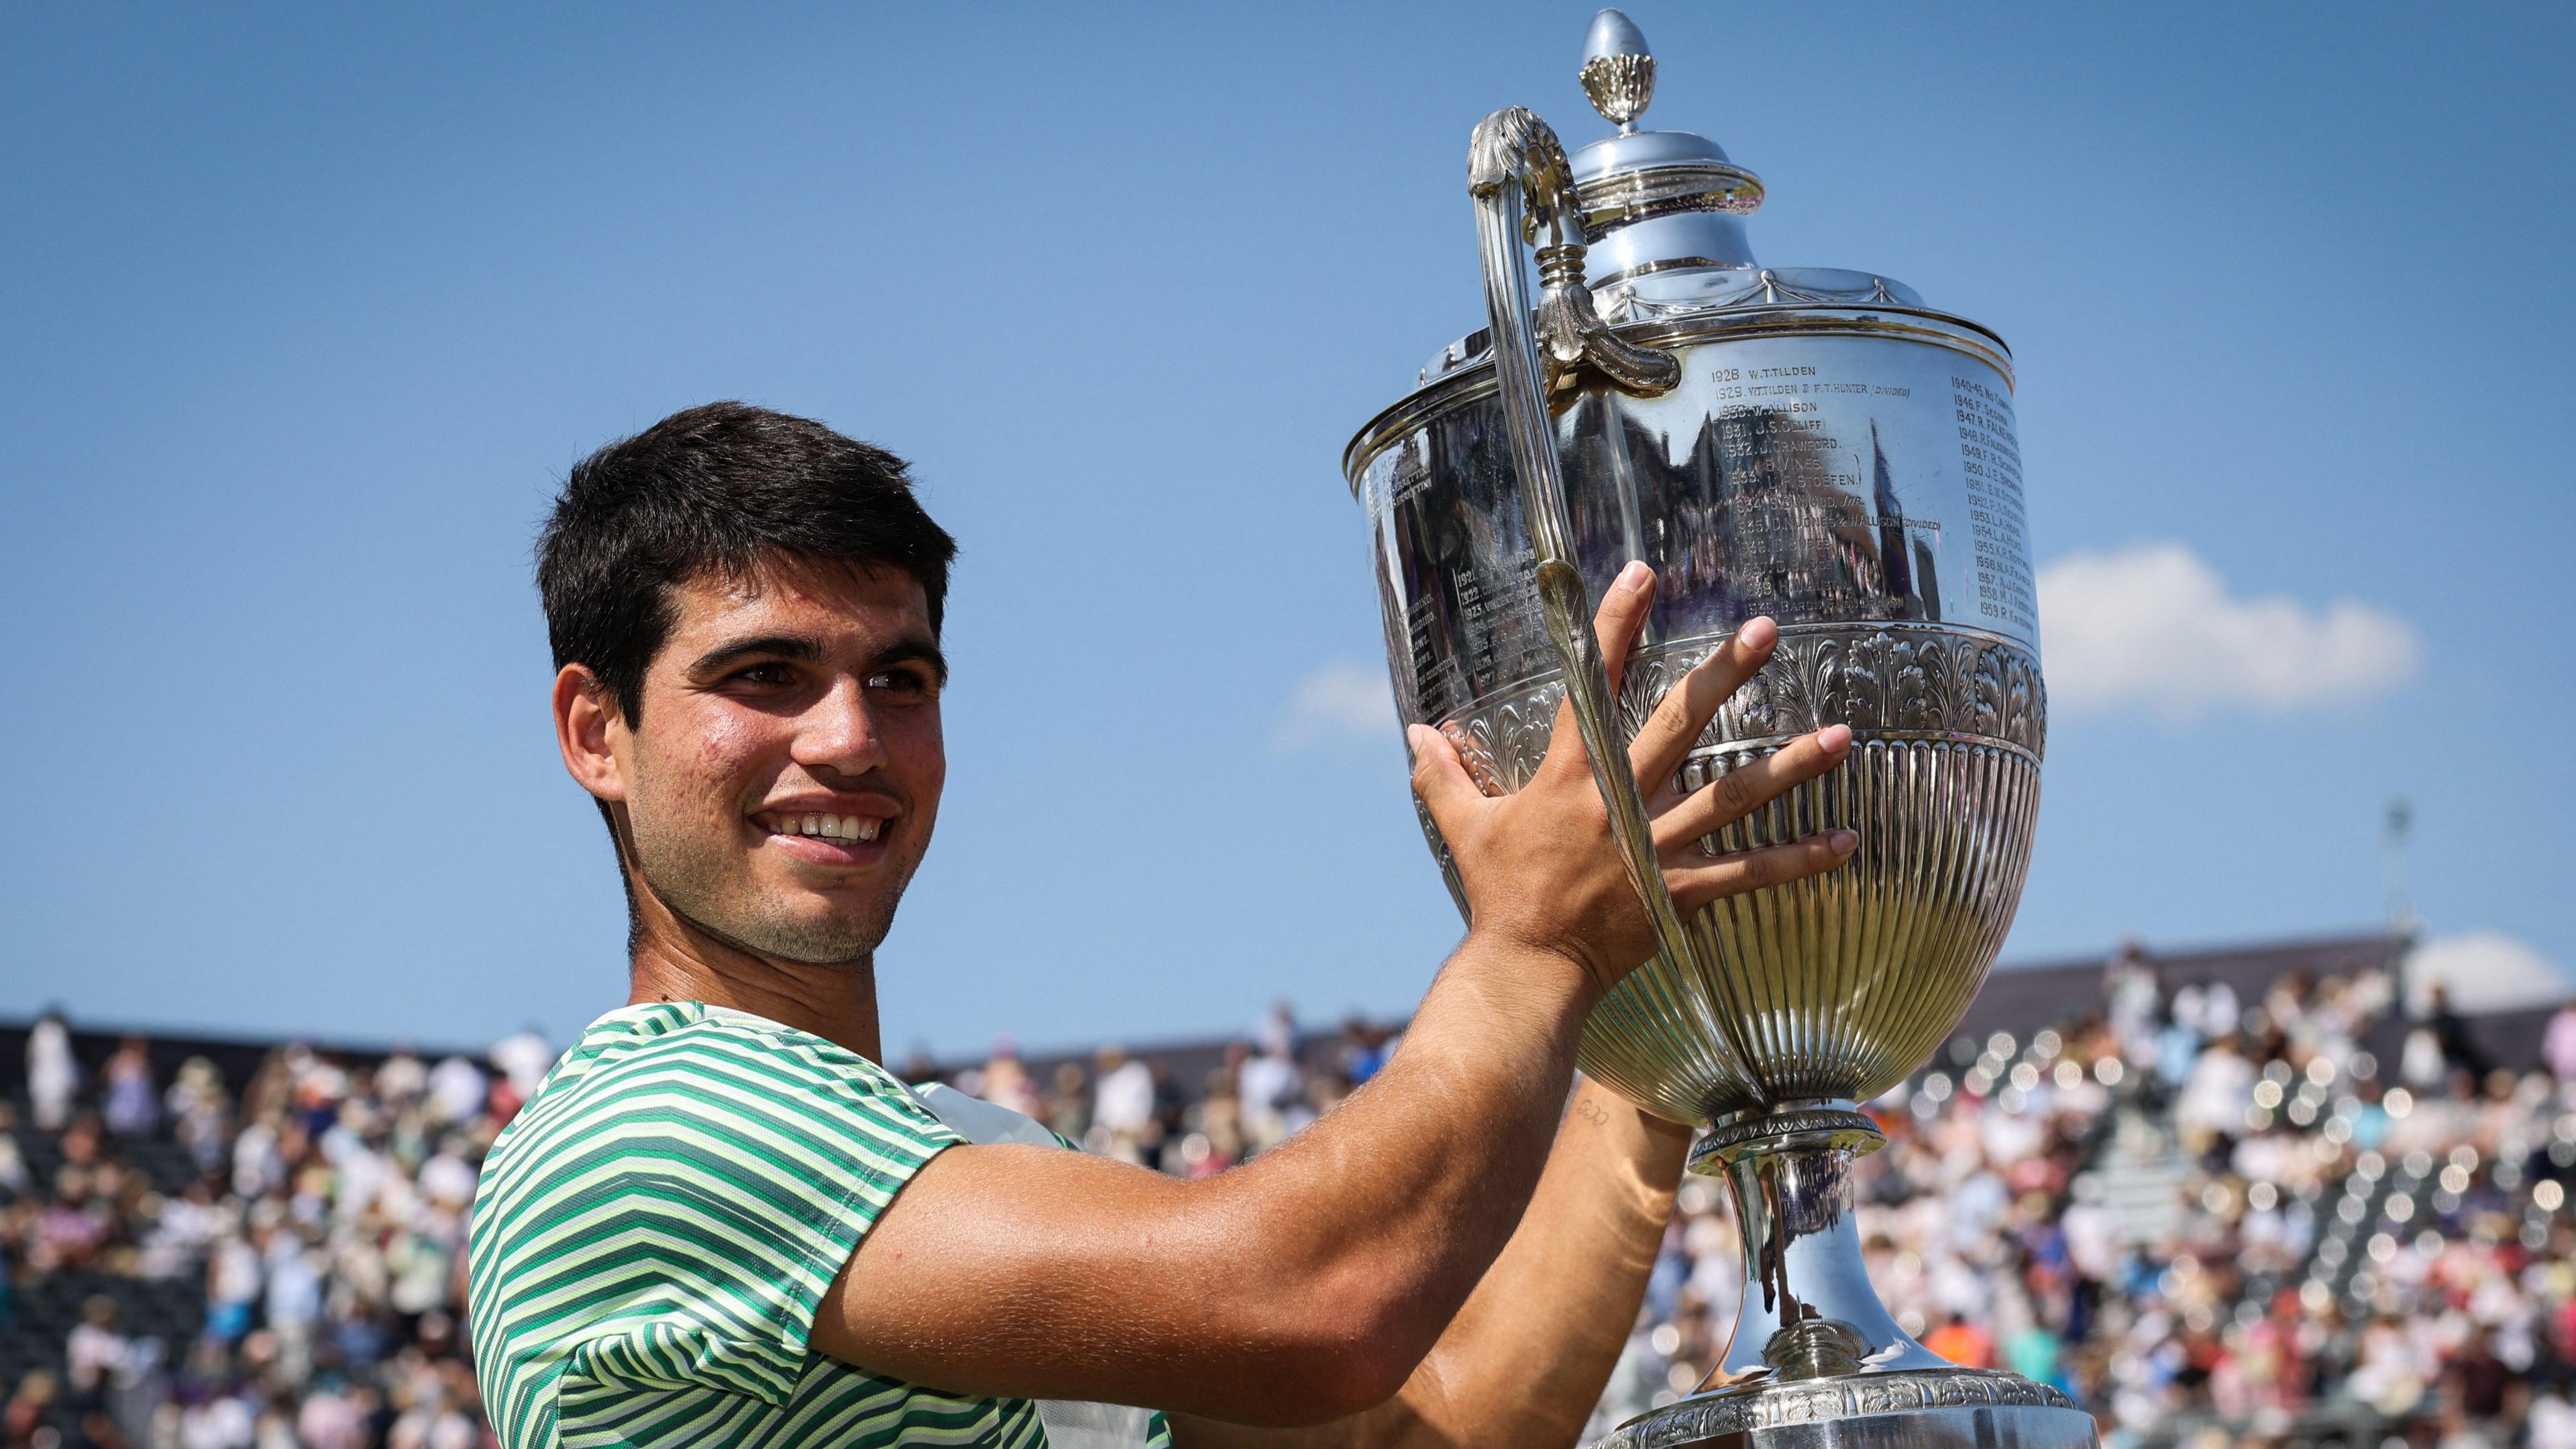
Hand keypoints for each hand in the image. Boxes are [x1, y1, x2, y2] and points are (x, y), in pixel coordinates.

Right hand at [1408, 561, 1857, 995]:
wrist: (1526, 969)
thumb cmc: (1497, 895)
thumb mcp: (1464, 828)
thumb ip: (1442, 776)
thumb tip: (1413, 731)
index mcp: (1569, 778)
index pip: (1591, 686)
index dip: (1614, 627)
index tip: (1641, 576)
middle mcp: (1618, 803)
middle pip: (1678, 725)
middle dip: (1722, 674)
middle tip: (1765, 631)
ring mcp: (1656, 849)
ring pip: (1733, 798)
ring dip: (1791, 767)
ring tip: (1843, 735)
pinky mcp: (1681, 894)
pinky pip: (1749, 874)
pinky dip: (1800, 859)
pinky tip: (1848, 840)